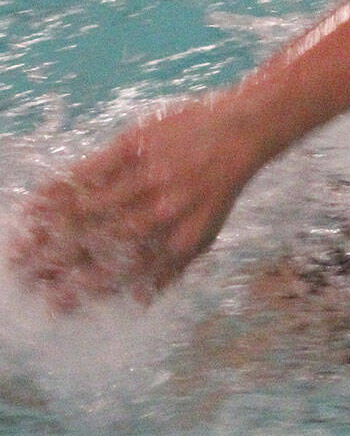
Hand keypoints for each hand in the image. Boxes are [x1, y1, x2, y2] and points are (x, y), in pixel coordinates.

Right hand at [9, 94, 262, 311]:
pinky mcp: (134, 148)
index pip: (126, 271)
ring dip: (49, 231)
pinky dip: (59, 189)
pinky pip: (88, 172)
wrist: (240, 133)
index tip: (54, 302)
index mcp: (180, 238)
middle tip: (25, 277)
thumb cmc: (218, 189)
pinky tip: (34, 205)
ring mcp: (146, 178)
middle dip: (58, 263)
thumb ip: (172, 267)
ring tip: (22, 249)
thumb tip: (139, 302)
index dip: (87, 288)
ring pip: (87, 210)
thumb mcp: (206, 233)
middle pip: (99, 244)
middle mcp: (163, 212)